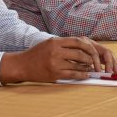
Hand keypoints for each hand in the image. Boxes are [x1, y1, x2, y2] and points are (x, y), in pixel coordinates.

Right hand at [0, 37, 116, 83]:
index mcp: (55, 42)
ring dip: (88, 67)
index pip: (77, 41)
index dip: (88, 46)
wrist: (21, 65)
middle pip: (80, 53)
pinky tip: (86, 75)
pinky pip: (73, 74)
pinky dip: (82, 75)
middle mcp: (56, 51)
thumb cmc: (36, 54)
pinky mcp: (55, 74)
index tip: (93, 50)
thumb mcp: (48, 44)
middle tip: (95, 61)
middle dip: (91, 58)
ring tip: (91, 68)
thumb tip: (80, 46)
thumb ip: (63, 44)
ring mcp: (55, 63)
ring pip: (78, 65)